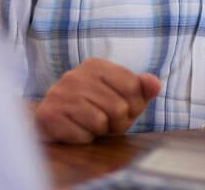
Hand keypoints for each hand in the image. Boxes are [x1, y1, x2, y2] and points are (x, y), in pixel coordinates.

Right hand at [34, 58, 160, 143]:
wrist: (52, 120)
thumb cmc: (93, 108)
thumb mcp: (121, 97)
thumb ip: (141, 89)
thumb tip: (155, 84)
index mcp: (96, 65)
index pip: (133, 86)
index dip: (134, 106)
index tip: (123, 109)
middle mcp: (76, 75)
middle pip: (119, 107)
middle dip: (117, 122)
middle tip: (106, 122)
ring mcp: (60, 93)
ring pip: (100, 121)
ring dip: (100, 131)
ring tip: (91, 125)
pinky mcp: (49, 114)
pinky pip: (82, 135)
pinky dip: (84, 138)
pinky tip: (76, 130)